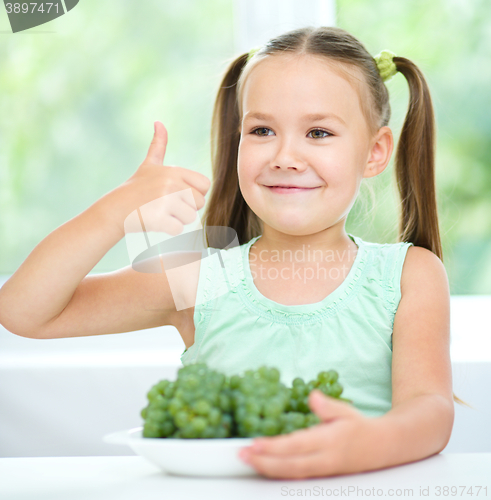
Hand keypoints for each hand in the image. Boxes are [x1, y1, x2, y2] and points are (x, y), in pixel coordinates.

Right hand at [104, 121, 210, 237]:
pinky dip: (169, 229)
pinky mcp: (159, 219)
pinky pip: (178, 229)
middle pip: (199, 203)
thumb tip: (159, 122)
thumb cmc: (136, 188)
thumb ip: (158, 145)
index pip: (205, 185)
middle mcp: (171, 184)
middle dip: (186, 208)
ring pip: (191, 218)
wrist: (116, 208)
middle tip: (166, 205)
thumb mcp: (149, 165)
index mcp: (174, 171)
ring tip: (160, 212)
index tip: (178, 193)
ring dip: (178, 219)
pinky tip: (156, 222)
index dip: (195, 192)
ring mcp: (165, 202)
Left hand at [238, 389, 375, 478]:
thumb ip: (328, 406)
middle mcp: (324, 460)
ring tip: (248, 460)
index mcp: (330, 442)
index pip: (297, 446)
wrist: (381, 448)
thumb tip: (312, 396)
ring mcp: (322, 471)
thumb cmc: (360, 427)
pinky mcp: (320, 475)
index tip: (255, 443)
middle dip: (264, 462)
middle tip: (242, 454)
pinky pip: (296, 476)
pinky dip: (278, 472)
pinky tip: (264, 467)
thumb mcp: (346, 411)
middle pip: (290, 465)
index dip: (274, 447)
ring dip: (267, 468)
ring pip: (291, 474)